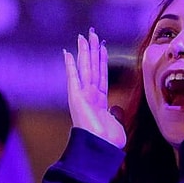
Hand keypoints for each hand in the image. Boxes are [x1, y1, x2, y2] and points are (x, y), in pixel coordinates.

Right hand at [64, 28, 126, 148]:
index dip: (102, 60)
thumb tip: (115, 108)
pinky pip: (73, 77)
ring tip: (84, 36)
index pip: (101, 76)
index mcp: (100, 102)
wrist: (100, 149)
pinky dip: (69, 65)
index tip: (102, 47)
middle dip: (93, 50)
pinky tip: (67, 53)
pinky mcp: (75, 97)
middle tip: (92, 33)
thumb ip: (115, 114)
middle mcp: (90, 96)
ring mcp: (82, 96)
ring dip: (85, 51)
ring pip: (86, 68)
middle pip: (93, 67)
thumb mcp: (116, 125)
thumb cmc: (108, 143)